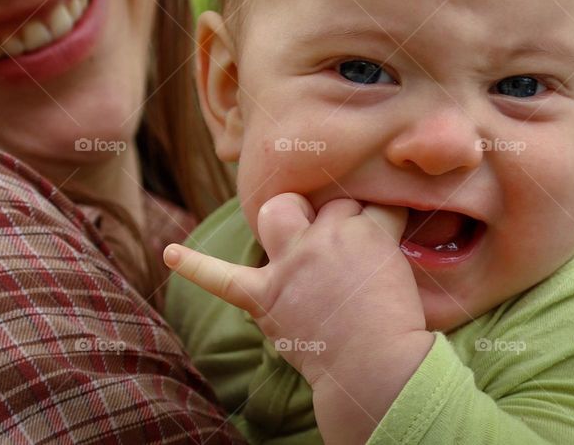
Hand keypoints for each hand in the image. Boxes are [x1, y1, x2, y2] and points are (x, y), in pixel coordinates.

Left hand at [165, 193, 434, 442]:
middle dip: (327, 215)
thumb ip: (381, 243)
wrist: (375, 369)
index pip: (362, 203)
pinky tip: (170, 254)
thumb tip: (370, 230)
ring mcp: (292, 264)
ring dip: (286, 220)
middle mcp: (325, 237)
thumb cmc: (399, 326)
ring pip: (279, 214)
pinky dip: (196, 266)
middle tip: (338, 244)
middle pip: (320, 203)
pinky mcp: (267, 296)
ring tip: (294, 237)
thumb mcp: (402, 268)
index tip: (376, 239)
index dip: (368, 220)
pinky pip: (223, 278)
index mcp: (368, 228)